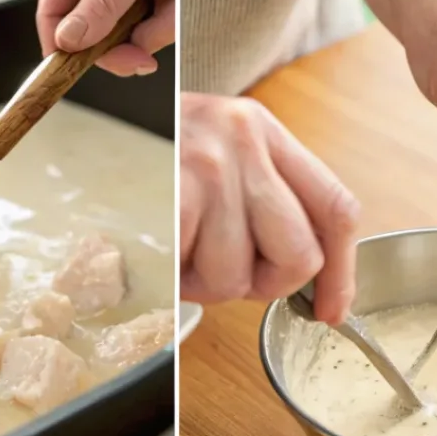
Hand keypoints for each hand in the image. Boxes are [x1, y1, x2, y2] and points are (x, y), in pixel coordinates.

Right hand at [36, 0, 174, 76]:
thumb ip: (102, 1)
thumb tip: (68, 39)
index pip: (55, 9)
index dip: (58, 43)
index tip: (71, 70)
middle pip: (92, 33)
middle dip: (117, 48)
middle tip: (138, 61)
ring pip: (130, 36)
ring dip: (152, 31)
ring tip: (172, 1)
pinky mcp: (162, 4)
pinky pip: (158, 30)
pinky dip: (170, 24)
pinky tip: (178, 1)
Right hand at [181, 93, 359, 324]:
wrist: (94, 124)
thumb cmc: (158, 160)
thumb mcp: (224, 160)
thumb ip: (268, 206)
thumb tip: (311, 287)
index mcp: (266, 133)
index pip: (335, 208)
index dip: (343, 273)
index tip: (332, 311)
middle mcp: (246, 141)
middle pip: (300, 255)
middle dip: (265, 284)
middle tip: (228, 267)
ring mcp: (211, 168)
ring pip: (243, 277)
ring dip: (211, 283)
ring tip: (187, 249)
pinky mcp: (177, 198)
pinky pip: (203, 278)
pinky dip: (185, 282)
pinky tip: (172, 252)